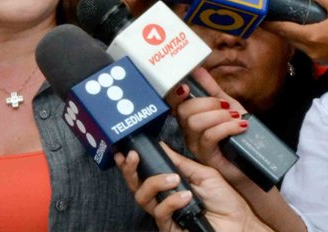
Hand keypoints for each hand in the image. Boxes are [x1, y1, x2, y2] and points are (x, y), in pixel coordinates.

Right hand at [115, 146, 270, 231]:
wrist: (242, 225)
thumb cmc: (226, 201)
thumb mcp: (203, 173)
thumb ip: (180, 162)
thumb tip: (161, 145)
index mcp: (169, 185)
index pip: (143, 173)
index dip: (131, 163)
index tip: (126, 148)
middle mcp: (163, 199)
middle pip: (135, 186)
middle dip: (129, 169)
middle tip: (132, 156)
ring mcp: (166, 215)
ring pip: (142, 198)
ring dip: (154, 183)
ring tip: (173, 178)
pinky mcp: (170, 228)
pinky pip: (160, 213)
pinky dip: (170, 201)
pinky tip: (184, 196)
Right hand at [168, 68, 249, 185]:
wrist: (253, 162)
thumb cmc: (237, 135)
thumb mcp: (227, 107)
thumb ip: (212, 89)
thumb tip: (198, 69)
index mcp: (189, 116)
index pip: (173, 102)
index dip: (174, 94)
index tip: (185, 86)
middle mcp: (186, 130)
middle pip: (184, 111)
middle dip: (207, 103)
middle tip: (227, 107)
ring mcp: (194, 144)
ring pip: (195, 123)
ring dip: (219, 116)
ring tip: (236, 118)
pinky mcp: (206, 156)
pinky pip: (209, 137)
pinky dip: (227, 127)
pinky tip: (241, 126)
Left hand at [262, 0, 327, 61]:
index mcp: (313, 37)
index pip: (282, 29)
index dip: (269, 22)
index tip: (259, 16)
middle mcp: (311, 50)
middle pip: (286, 36)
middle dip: (278, 26)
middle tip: (270, 15)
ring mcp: (317, 58)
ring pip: (295, 43)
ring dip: (290, 32)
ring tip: (285, 21)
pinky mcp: (322, 60)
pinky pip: (305, 47)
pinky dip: (302, 37)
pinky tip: (304, 29)